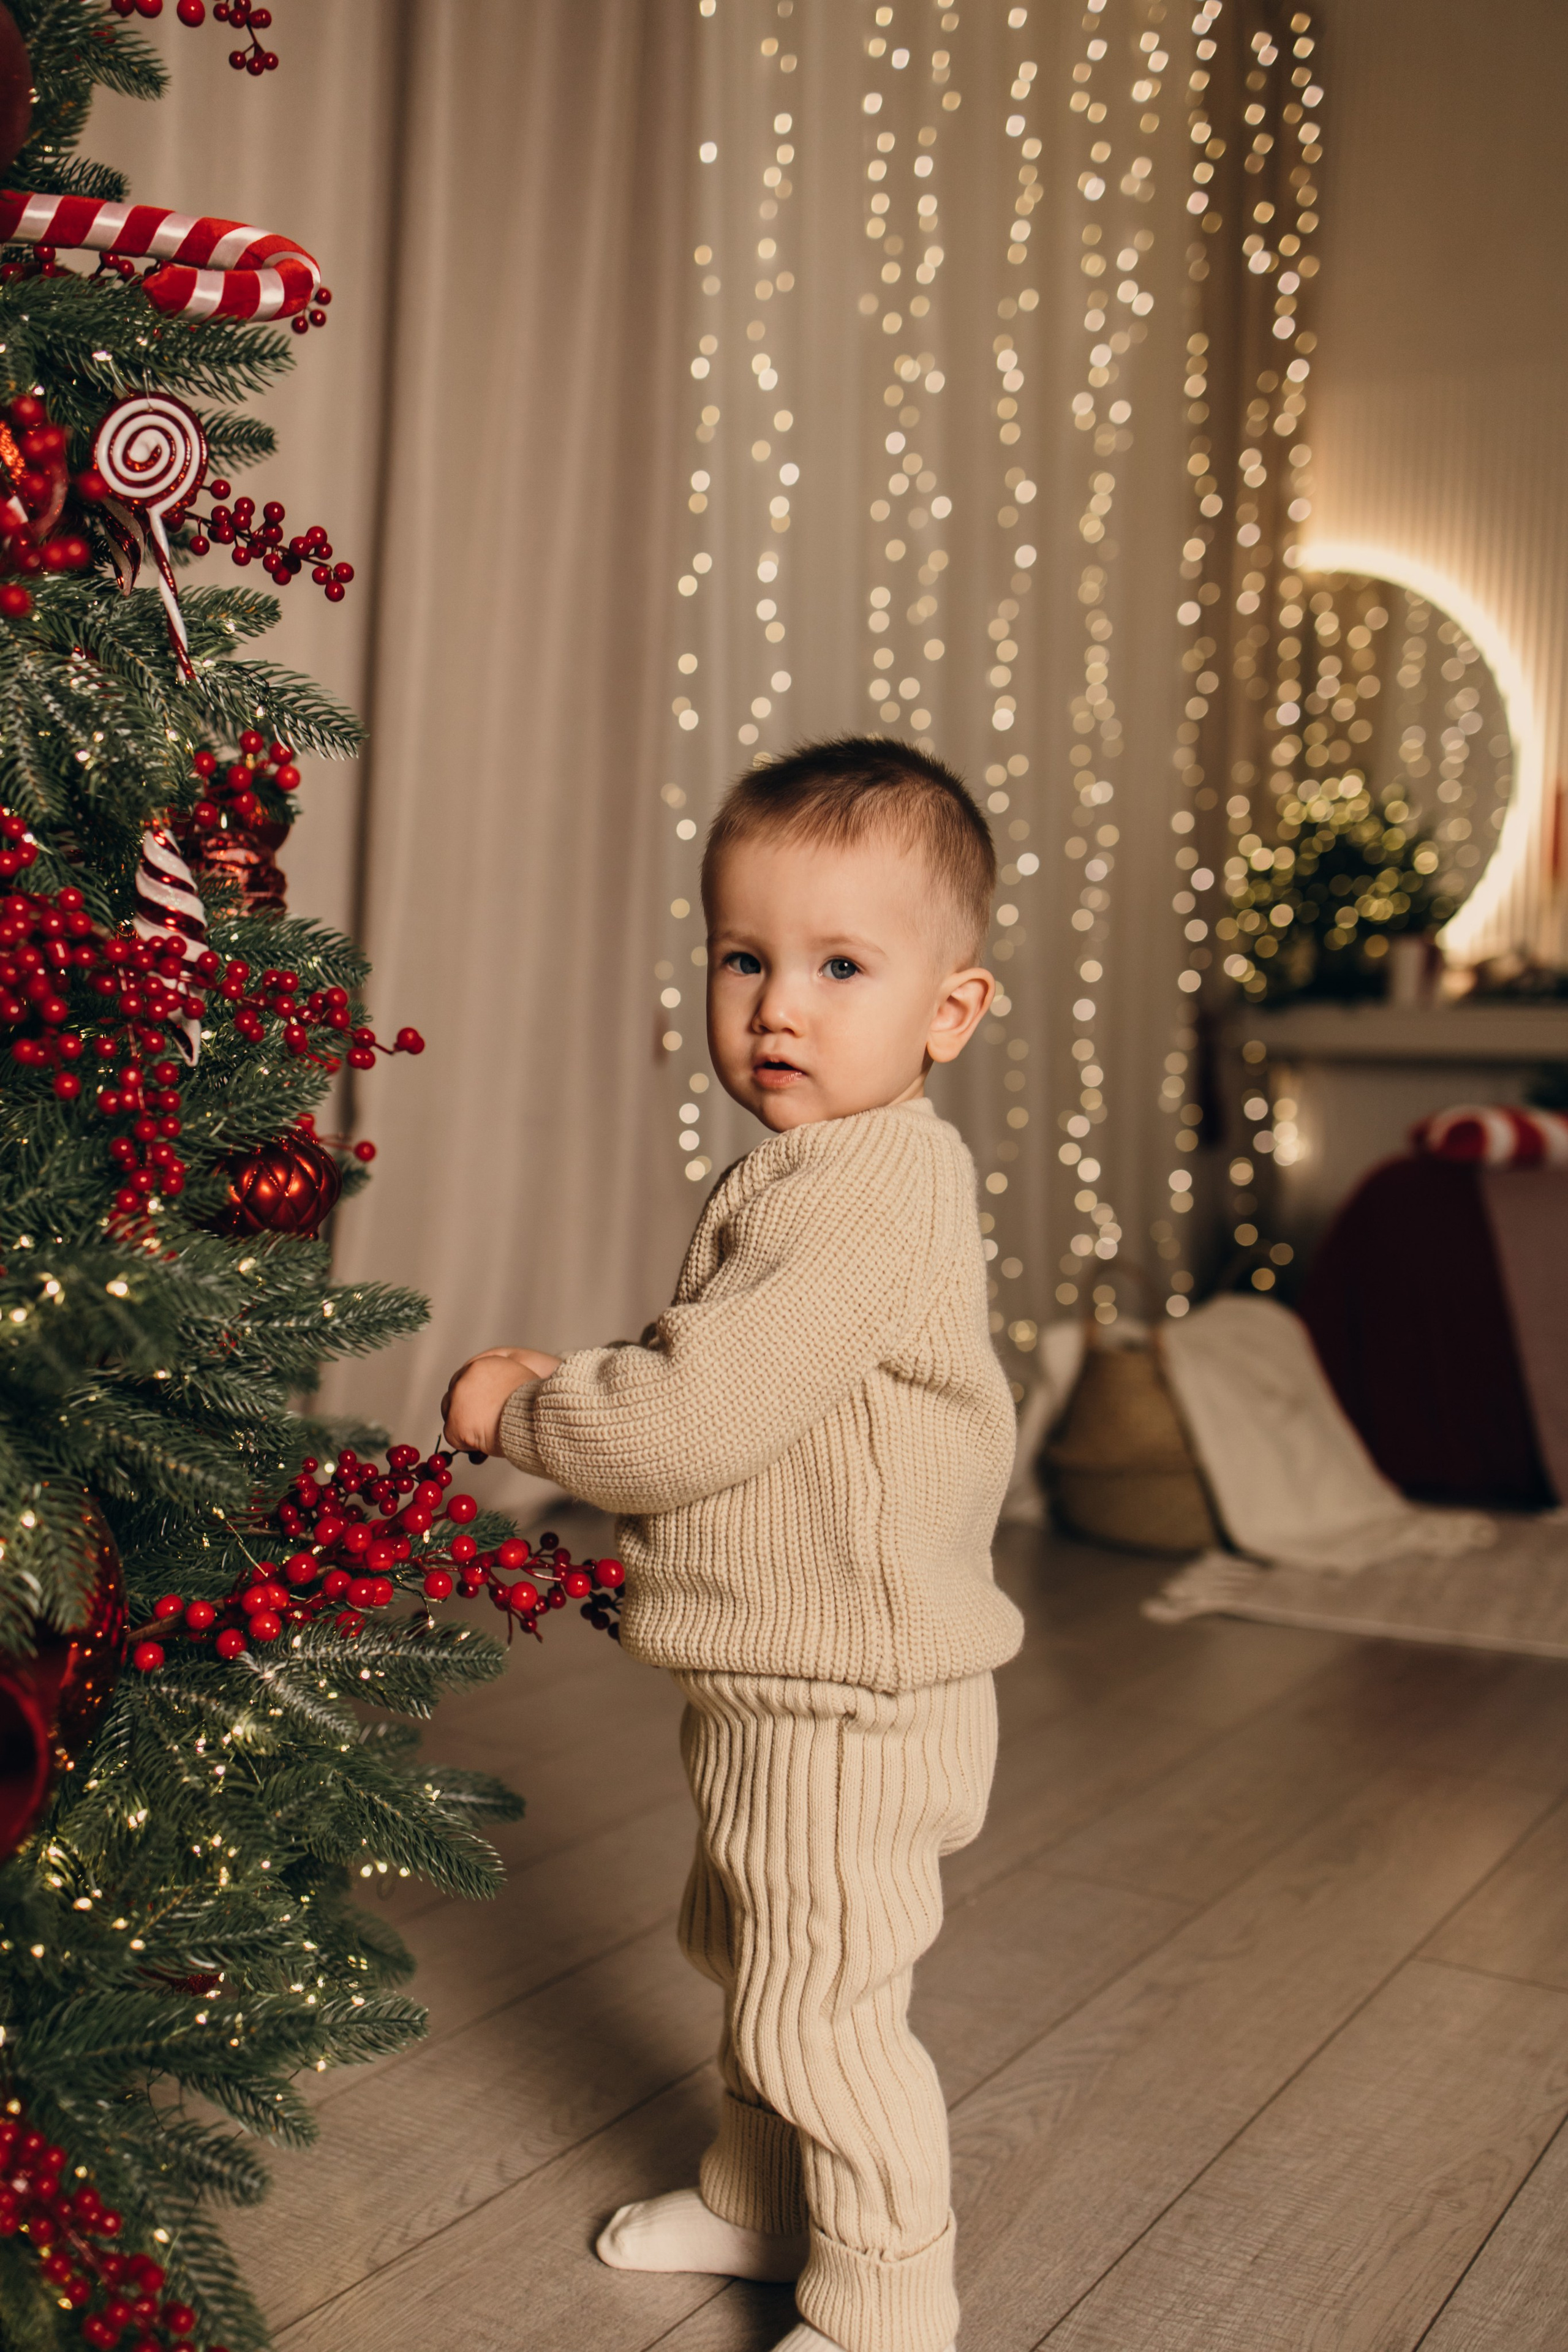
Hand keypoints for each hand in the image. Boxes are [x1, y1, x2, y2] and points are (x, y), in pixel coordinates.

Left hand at [441, 1345, 561, 1455]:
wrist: (535, 1417)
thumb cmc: (533, 1402)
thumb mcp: (516, 1378)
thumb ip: (498, 1381)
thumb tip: (491, 1396)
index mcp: (481, 1365)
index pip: (464, 1377)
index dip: (471, 1395)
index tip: (478, 1407)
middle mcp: (465, 1378)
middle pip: (453, 1394)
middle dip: (464, 1409)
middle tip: (479, 1423)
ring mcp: (457, 1401)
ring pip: (450, 1414)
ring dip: (463, 1424)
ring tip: (482, 1434)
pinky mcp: (455, 1423)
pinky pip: (452, 1436)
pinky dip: (465, 1443)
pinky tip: (481, 1445)